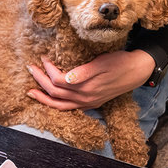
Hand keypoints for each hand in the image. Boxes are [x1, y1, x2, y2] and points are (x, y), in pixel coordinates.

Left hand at [27, 50, 155, 109]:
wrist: (138, 71)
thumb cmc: (120, 62)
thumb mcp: (103, 62)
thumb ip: (84, 72)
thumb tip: (67, 78)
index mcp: (86, 88)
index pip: (58, 81)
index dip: (48, 70)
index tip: (43, 58)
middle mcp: (85, 99)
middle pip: (55, 93)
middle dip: (40, 82)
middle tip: (30, 69)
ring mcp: (88, 103)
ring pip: (59, 106)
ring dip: (43, 98)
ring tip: (31, 92)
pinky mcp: (91, 104)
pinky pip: (68, 108)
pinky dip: (55, 103)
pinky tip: (49, 98)